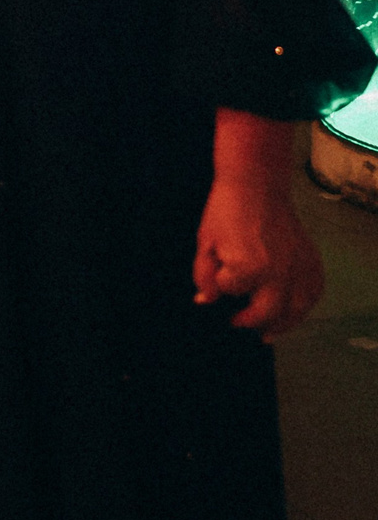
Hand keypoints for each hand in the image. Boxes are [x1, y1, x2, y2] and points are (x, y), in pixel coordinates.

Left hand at [194, 177, 324, 337]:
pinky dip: (305, 306)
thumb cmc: (226, 211)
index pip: (230, 290)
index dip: (222, 284)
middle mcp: (277, 272)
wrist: (256, 185)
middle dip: (249, 321)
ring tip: (268, 334)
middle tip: (237, 323)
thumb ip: (204, 275)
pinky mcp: (311, 261)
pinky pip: (314, 293)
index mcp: (248, 266)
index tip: (219, 278)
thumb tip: (205, 301)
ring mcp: (298, 268)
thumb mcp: (205, 242)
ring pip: (296, 310)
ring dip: (282, 325)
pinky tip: (293, 311)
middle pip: (267, 313)